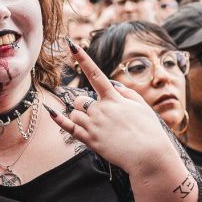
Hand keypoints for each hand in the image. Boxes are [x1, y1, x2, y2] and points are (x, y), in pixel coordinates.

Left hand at [50, 40, 175, 173]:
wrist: (149, 156)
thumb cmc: (149, 132)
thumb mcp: (142, 107)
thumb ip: (128, 94)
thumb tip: (115, 87)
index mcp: (115, 98)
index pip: (95, 74)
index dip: (82, 58)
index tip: (72, 44)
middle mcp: (101, 109)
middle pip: (79, 100)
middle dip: (83, 105)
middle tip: (97, 116)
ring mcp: (94, 125)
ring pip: (74, 114)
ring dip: (79, 117)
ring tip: (97, 128)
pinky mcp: (90, 140)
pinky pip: (69, 127)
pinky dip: (60, 120)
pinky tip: (51, 112)